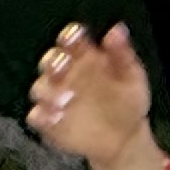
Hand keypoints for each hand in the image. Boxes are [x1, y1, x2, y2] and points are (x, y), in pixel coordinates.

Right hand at [28, 21, 154, 168]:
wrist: (126, 139)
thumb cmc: (128, 102)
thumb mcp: (132, 76)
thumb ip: (122, 53)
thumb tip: (116, 30)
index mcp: (84, 58)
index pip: (70, 41)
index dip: (70, 36)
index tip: (74, 35)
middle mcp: (65, 75)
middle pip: (49, 61)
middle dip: (53, 61)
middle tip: (63, 66)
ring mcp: (55, 98)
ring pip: (40, 88)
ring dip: (48, 91)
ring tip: (64, 99)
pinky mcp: (49, 122)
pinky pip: (37, 116)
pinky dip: (42, 116)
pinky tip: (55, 118)